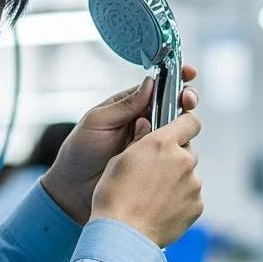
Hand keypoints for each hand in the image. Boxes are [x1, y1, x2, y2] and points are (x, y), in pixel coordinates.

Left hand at [40, 66, 198, 225]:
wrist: (74, 188)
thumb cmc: (80, 151)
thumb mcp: (98, 121)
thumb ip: (125, 105)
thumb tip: (150, 83)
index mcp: (129, 105)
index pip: (157, 87)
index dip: (174, 77)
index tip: (188, 72)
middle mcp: (144, 122)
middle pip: (174, 106)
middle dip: (185, 99)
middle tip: (186, 100)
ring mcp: (151, 143)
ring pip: (176, 130)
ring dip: (176, 126)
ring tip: (158, 131)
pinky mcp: (155, 164)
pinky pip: (171, 153)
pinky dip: (171, 149)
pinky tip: (162, 150)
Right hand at [90, 113, 204, 246]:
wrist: (123, 235)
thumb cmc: (115, 197)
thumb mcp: (119, 159)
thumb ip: (140, 142)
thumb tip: (148, 130)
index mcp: (162, 144)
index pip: (189, 121)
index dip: (185, 124)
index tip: (179, 129)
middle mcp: (182, 161)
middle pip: (187, 152)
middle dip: (174, 158)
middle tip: (154, 173)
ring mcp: (193, 184)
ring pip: (188, 176)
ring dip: (176, 181)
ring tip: (152, 197)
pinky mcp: (197, 205)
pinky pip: (191, 197)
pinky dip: (179, 201)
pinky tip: (159, 209)